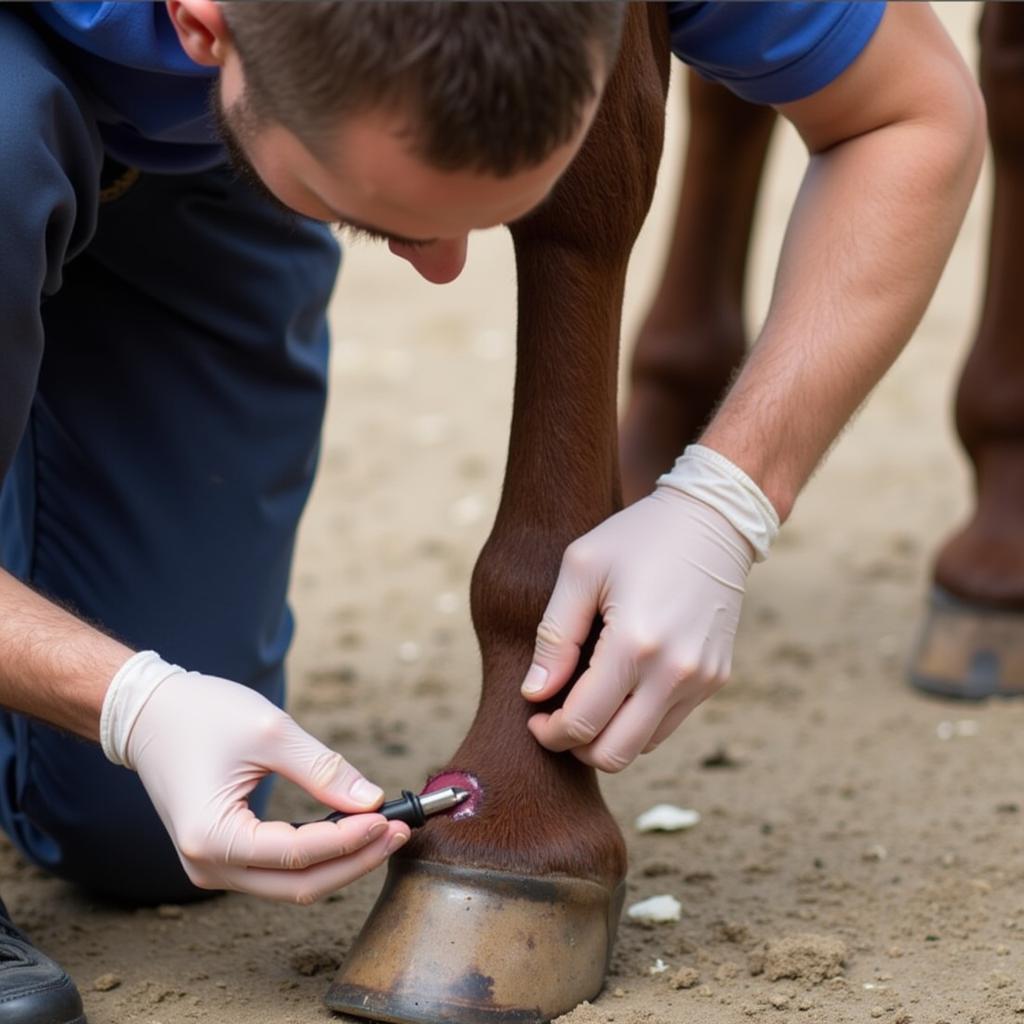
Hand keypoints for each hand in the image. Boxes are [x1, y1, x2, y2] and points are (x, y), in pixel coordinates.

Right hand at [102, 654, 408, 902]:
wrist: (149, 713)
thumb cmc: (202, 714)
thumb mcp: (270, 732)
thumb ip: (323, 770)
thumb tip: (373, 800)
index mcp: (212, 837)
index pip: (297, 854)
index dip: (350, 840)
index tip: (390, 818)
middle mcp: (207, 866)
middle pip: (298, 885)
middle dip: (355, 861)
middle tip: (399, 832)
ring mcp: (212, 867)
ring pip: (291, 884)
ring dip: (341, 862)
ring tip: (384, 831)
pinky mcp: (222, 856)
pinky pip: (278, 870)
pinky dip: (318, 856)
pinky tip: (351, 831)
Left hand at [520, 487, 752, 771]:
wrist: (713, 520)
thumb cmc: (637, 537)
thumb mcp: (581, 569)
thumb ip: (554, 636)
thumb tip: (534, 694)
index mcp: (635, 643)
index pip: (582, 723)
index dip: (548, 733)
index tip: (534, 716)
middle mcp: (674, 672)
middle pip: (614, 754)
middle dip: (575, 746)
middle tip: (554, 718)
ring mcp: (701, 680)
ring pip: (642, 746)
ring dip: (608, 736)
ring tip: (586, 699)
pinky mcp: (715, 679)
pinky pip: (667, 723)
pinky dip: (637, 720)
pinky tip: (620, 686)